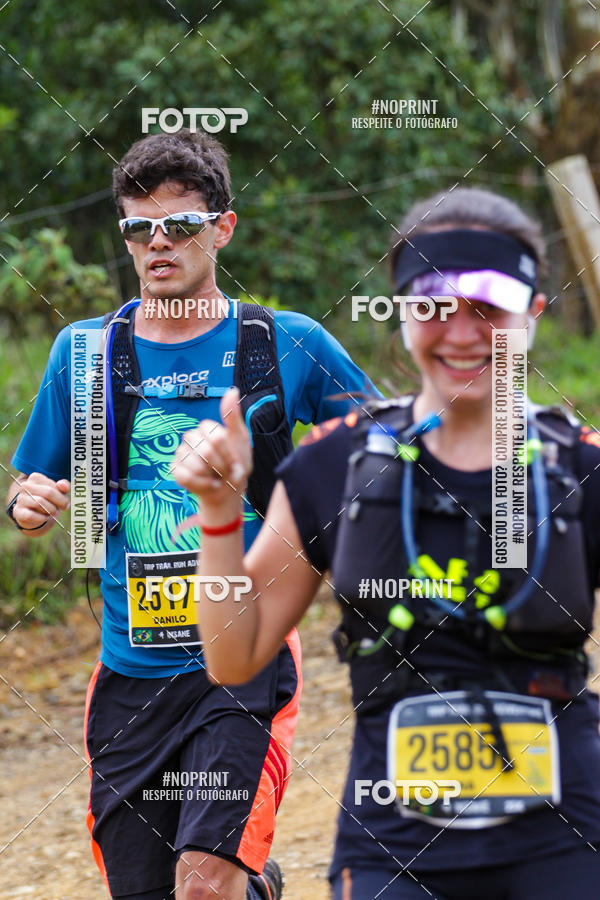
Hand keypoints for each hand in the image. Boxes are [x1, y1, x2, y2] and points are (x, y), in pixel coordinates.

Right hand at [12, 473, 70, 528]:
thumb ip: (64, 486)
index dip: (62, 497)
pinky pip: (30, 515)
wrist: (37, 516)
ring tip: (50, 512)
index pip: (53, 486)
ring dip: (50, 510)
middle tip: (59, 509)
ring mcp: (20, 498)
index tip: (63, 502)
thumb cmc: (50, 500)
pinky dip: (41, 518)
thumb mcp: (60, 492)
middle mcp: (25, 486)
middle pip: (48, 493)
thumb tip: (62, 485)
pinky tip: (44, 518)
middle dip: (58, 503)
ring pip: (39, 502)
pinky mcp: (17, 512)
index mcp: (35, 477)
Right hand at [173, 388, 251, 509]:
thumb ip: (233, 416)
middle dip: (221, 465)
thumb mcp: (240, 439)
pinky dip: (202, 484)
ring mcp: (181, 454)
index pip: (215, 435)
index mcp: (206, 429)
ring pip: (195, 464)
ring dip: (212, 475)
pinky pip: (186, 476)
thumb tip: (232, 390)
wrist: (229, 489)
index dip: (228, 451)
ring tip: (217, 476)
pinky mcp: (175, 470)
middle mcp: (191, 438)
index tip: (235, 459)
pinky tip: (210, 484)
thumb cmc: (236, 463)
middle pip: (205, 450)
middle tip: (226, 469)